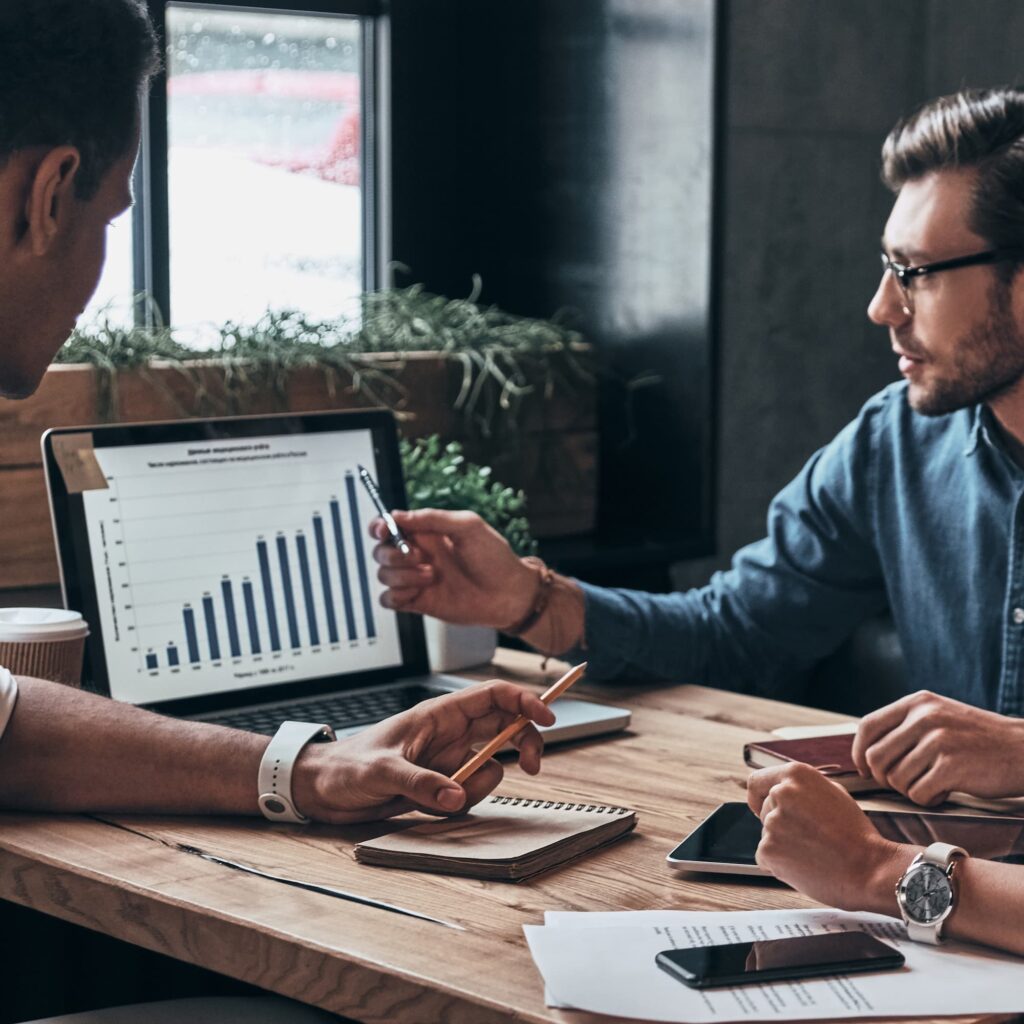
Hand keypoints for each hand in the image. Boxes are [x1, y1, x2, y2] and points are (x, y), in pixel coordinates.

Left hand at [291, 681, 554, 823]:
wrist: (323, 790)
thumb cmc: (345, 766)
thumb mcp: (381, 772)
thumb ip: (420, 783)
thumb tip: (456, 796)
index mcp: (438, 715)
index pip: (492, 696)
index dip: (524, 701)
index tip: (547, 718)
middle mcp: (449, 734)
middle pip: (505, 726)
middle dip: (524, 742)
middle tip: (532, 765)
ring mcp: (447, 759)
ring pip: (490, 765)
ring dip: (480, 784)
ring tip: (445, 796)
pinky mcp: (442, 784)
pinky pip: (470, 792)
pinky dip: (461, 803)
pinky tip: (431, 807)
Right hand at [370, 509, 536, 627]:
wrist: (508, 594)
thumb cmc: (495, 558)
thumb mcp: (468, 526)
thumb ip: (433, 518)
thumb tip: (399, 515)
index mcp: (427, 533)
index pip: (389, 525)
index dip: (379, 526)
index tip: (384, 530)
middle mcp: (418, 555)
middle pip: (381, 550)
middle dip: (394, 553)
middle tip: (421, 557)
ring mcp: (416, 579)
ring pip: (383, 574)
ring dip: (402, 575)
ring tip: (432, 575)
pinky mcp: (418, 602)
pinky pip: (388, 599)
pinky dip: (396, 595)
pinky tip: (417, 592)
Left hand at [747, 763, 911, 913]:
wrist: (869, 869)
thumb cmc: (855, 833)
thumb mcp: (833, 793)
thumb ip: (802, 788)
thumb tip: (777, 789)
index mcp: (795, 774)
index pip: (756, 782)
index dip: (758, 797)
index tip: (762, 808)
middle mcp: (779, 793)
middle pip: (764, 810)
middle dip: (780, 824)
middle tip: (809, 838)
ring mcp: (772, 822)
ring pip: (767, 834)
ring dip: (782, 844)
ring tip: (813, 852)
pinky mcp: (768, 849)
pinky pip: (765, 856)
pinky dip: (779, 864)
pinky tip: (805, 865)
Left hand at [851, 690, 1023, 805]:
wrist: (1023, 750)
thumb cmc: (977, 739)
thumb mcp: (939, 716)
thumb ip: (906, 725)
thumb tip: (865, 752)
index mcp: (917, 703)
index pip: (868, 726)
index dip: (859, 752)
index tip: (864, 769)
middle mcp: (924, 717)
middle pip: (876, 757)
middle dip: (883, 778)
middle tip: (903, 783)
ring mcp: (938, 741)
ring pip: (895, 779)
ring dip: (909, 790)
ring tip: (930, 785)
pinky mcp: (951, 767)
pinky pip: (917, 794)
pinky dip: (927, 800)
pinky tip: (943, 793)